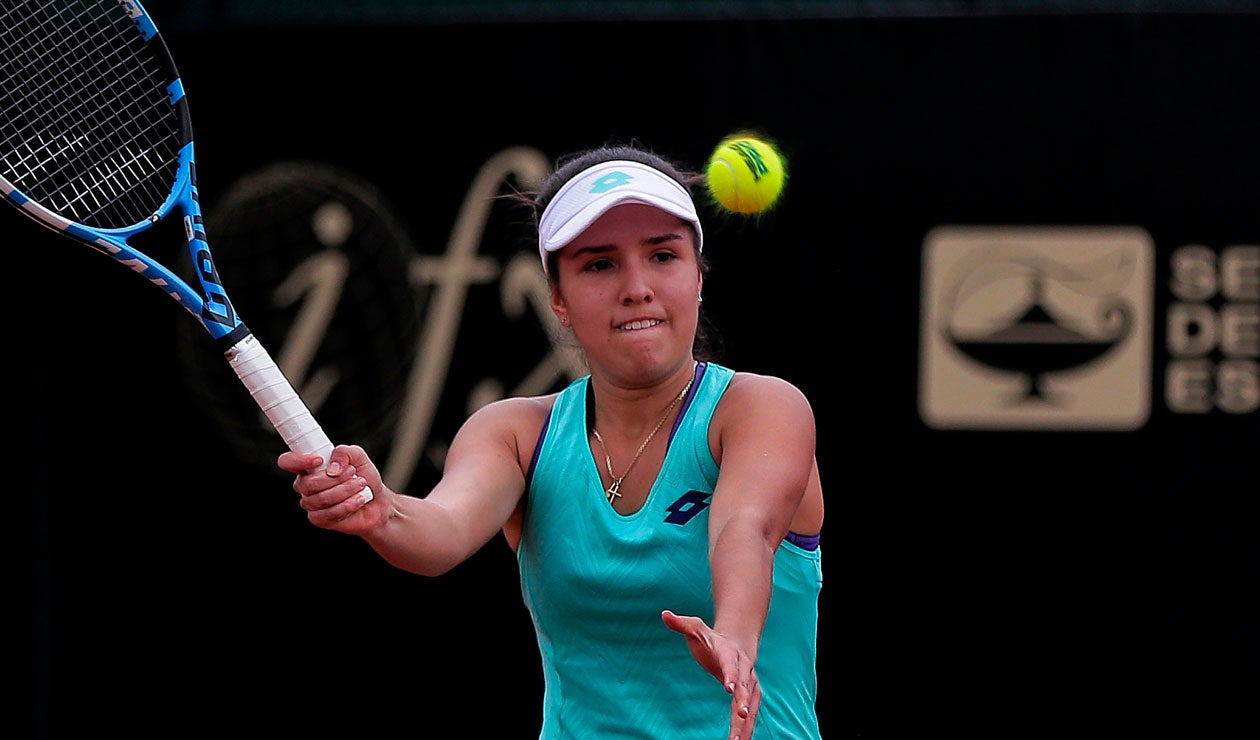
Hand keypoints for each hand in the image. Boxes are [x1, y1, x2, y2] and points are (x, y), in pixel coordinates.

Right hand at [278, 444, 386, 533]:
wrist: (377, 502)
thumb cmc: (364, 477)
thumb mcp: (359, 457)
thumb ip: (345, 452)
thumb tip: (332, 467)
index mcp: (309, 467)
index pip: (288, 462)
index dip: (298, 461)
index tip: (319, 460)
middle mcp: (305, 485)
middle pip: (308, 484)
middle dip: (336, 479)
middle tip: (353, 473)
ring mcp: (310, 503)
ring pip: (321, 499)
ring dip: (345, 491)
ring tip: (360, 485)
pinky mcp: (319, 519)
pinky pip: (327, 514)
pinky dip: (347, 506)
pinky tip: (358, 500)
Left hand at [661, 609, 760, 739]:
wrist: (737, 642)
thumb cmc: (712, 639)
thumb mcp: (696, 628)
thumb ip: (681, 624)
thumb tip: (664, 614)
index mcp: (729, 653)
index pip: (731, 664)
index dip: (731, 675)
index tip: (729, 688)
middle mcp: (744, 670)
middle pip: (746, 687)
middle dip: (745, 702)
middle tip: (742, 716)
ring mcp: (749, 683)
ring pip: (751, 704)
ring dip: (747, 722)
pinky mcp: (750, 696)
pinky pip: (750, 714)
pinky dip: (747, 728)